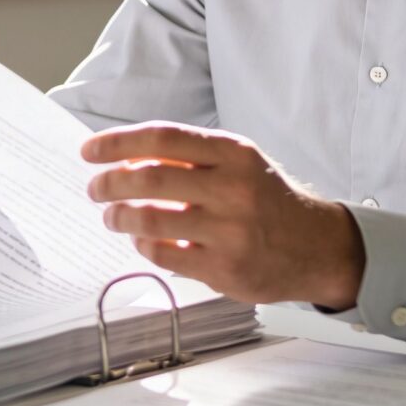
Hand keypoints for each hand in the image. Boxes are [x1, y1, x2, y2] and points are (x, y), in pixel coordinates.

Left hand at [82, 122, 364, 309]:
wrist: (316, 247)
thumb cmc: (266, 199)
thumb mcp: (238, 164)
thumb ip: (189, 158)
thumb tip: (124, 159)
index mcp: (233, 153)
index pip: (163, 137)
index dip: (118, 142)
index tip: (89, 151)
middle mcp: (233, 188)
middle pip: (150, 178)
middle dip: (110, 183)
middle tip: (95, 188)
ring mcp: (230, 230)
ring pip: (150, 220)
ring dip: (119, 217)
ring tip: (112, 216)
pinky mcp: (224, 268)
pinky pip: (163, 255)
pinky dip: (143, 245)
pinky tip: (141, 240)